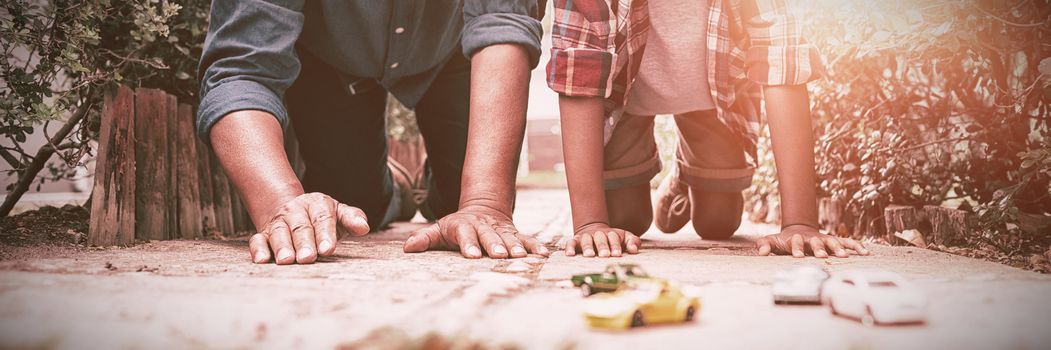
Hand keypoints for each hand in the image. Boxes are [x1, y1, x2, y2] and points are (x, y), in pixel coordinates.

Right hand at [249, 193, 370, 263]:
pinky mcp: (263, 234)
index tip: (328, 249)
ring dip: (282, 247)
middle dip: (304, 243)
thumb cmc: (321, 217)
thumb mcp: (338, 213)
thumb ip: (352, 218)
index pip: (322, 218)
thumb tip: (363, 227)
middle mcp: (295, 211)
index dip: (325, 234)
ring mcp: (279, 222)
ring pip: (279, 233)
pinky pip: (257, 239)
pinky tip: (262, 260)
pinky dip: (258, 249)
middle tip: (307, 258)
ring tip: (286, 261)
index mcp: (317, 204)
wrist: (292, 210)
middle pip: (300, 227)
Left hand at [403, 206, 549, 257]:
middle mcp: (484, 227)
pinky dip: (536, 246)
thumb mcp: (439, 230)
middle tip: (500, 255)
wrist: (483, 209)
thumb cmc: (457, 227)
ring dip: (516, 246)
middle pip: (489, 236)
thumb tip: (407, 248)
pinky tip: (544, 255)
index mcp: (465, 226)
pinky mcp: (515, 234)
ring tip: (521, 256)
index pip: (465, 235)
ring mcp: (501, 230)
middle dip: (495, 245)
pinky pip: (527, 239)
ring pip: (509, 238)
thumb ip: (425, 239)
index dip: (469, 244)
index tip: (472, 255)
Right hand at [564, 223, 640, 257]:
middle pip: (600, 238)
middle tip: (605, 255)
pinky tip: (570, 254)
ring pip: (586, 239)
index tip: (617, 254)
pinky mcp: (576, 240)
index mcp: (611, 234)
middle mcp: (598, 234)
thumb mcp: (625, 238)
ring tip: (589, 255)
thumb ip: (633, 242)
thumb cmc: (614, 239)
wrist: (596, 231)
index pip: (614, 238)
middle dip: (602, 246)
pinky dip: (569, 247)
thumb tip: (634, 250)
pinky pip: (571, 242)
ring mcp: (586, 237)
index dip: (615, 245)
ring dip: (587, 247)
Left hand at [755, 224, 869, 257]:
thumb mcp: (772, 241)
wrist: (798, 231)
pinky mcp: (835, 241)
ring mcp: (825, 239)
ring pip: (834, 241)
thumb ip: (765, 244)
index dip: (797, 248)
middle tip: (822, 255)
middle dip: (819, 248)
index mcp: (797, 239)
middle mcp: (813, 239)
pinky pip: (848, 242)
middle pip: (817, 242)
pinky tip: (866, 252)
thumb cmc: (784, 241)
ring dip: (839, 248)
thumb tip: (761, 251)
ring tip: (844, 256)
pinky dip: (856, 246)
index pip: (796, 243)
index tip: (797, 256)